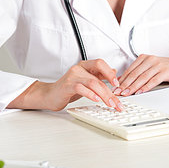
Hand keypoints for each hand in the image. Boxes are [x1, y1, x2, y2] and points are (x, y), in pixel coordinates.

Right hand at [8, 59, 123, 111]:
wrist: (50, 95)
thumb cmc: (68, 89)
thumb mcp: (86, 81)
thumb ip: (99, 76)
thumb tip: (114, 71)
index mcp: (84, 66)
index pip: (100, 63)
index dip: (110, 73)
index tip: (117, 84)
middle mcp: (78, 69)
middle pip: (98, 78)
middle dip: (110, 92)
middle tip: (116, 102)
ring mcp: (72, 76)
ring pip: (92, 83)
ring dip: (104, 95)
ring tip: (109, 103)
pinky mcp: (67, 86)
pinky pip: (81, 88)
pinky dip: (90, 94)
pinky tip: (96, 99)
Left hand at [114, 55, 168, 95]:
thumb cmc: (168, 69)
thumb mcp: (151, 68)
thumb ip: (139, 73)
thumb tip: (123, 82)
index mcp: (144, 58)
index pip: (130, 70)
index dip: (121, 80)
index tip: (114, 88)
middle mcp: (150, 60)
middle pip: (134, 74)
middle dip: (124, 84)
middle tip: (117, 92)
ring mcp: (158, 65)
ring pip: (142, 77)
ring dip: (133, 87)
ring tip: (126, 93)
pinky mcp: (166, 71)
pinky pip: (153, 80)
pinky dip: (146, 87)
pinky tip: (140, 92)